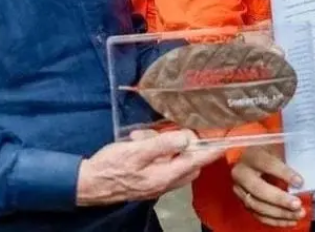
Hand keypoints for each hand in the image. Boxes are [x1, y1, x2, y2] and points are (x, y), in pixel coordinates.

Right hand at [76, 129, 223, 205]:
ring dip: (165, 145)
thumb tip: (187, 138)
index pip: (198, 161)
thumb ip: (163, 144)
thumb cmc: (112, 167)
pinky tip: (137, 142)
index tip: (226, 140)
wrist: (88, 184)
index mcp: (166, 175)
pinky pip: (160, 163)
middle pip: (189, 162)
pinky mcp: (148, 180)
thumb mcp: (137, 151)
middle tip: (168, 131)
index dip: (213, 150)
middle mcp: (165, 182)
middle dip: (185, 144)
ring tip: (143, 137)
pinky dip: (154, 150)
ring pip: (175, 161)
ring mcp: (157, 183)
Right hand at [231, 146, 305, 226]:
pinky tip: (291, 220)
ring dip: (280, 213)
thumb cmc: (269, 151)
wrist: (253, 159)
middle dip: (279, 199)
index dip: (283, 173)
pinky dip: (275, 221)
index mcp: (251, 155)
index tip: (300, 182)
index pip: (267, 164)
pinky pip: (258, 215)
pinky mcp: (243, 203)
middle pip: (258, 189)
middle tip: (297, 204)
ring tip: (298, 214)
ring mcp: (240, 190)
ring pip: (257, 206)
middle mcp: (241, 173)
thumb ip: (287, 159)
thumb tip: (302, 178)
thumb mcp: (276, 147)